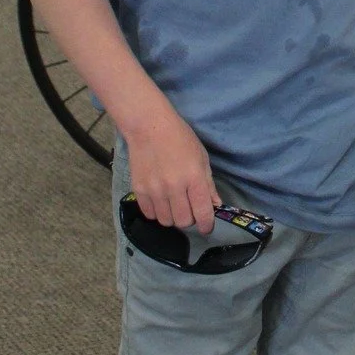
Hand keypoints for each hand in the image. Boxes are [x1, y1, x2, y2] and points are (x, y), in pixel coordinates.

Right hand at [124, 102, 220, 233]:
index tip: (207, 227)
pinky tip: (160, 201)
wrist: (149, 127)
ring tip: (174, 204)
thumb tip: (215, 205)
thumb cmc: (180, 138)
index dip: (207, 225)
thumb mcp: (201, 157)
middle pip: (184, 221)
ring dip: (173, 217)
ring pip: (166, 221)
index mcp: (194, 178)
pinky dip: (157, 212)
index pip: (203, 212)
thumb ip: (208, 184)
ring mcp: (155, 190)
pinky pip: (150, 214)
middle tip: (190, 209)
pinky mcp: (139, 190)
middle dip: (190, 219)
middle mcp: (174, 187)